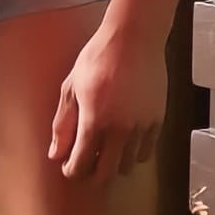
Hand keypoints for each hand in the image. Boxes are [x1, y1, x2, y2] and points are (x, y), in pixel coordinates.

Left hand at [48, 23, 167, 183]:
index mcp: (94, 121)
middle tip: (86, 166)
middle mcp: (120, 130)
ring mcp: (142, 127)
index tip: (69, 167)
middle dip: (93, 176)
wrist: (134, 38)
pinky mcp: (158, 121)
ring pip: (128, 166)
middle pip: (107, 174)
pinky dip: (134, 153)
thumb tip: (55, 153)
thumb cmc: (98, 57)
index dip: (72, 171)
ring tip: (105, 149)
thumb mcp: (71, 87)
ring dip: (114, 164)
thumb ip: (63, 123)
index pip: (81, 164)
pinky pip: (146, 152)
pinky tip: (124, 139)